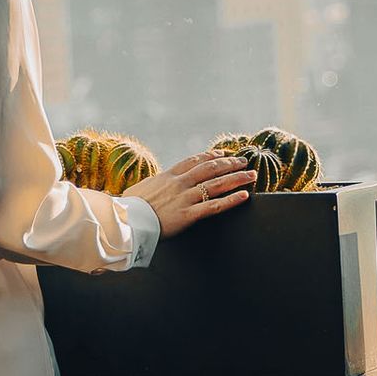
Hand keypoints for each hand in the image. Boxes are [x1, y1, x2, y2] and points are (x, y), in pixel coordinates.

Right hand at [123, 150, 254, 237]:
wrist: (125, 221)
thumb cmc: (129, 207)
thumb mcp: (142, 188)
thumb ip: (155, 184)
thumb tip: (155, 184)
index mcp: (168, 175)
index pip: (195, 161)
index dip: (212, 156)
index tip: (223, 154)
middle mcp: (179, 183)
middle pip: (211, 169)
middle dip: (230, 164)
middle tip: (244, 161)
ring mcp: (185, 198)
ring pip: (217, 184)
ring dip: (236, 178)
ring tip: (251, 175)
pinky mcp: (188, 215)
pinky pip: (214, 206)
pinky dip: (231, 200)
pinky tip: (244, 195)